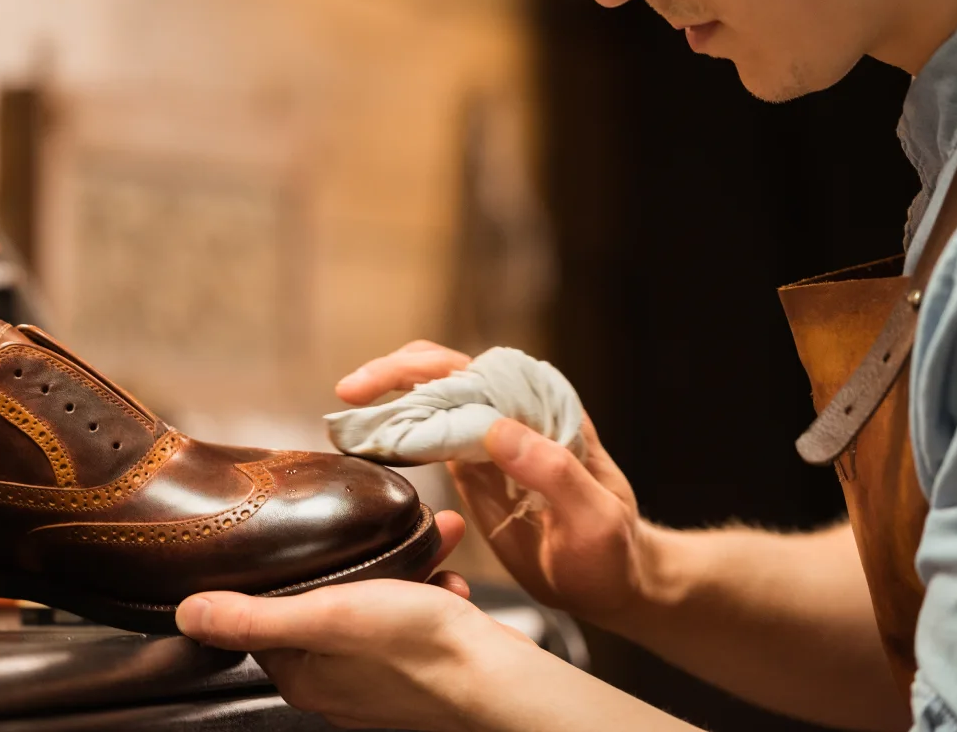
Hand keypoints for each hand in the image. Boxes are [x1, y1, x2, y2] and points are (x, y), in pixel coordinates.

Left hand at [175, 511, 536, 731]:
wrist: (500, 682)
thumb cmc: (418, 648)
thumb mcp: (325, 615)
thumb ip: (255, 616)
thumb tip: (188, 615)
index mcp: (303, 676)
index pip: (265, 619)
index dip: (284, 573)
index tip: (302, 537)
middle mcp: (337, 684)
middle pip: (324, 607)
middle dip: (353, 563)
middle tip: (376, 533)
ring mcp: (381, 679)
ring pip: (376, 606)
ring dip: (399, 569)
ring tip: (424, 540)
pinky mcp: (421, 669)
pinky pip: (414, 619)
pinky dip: (429, 589)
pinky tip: (445, 572)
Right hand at [337, 341, 654, 629]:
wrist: (612, 582)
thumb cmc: (612, 553)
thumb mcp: (595, 519)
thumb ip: (553, 473)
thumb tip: (495, 428)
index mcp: (546, 411)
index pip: (481, 372)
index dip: (430, 373)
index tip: (387, 389)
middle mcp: (514, 412)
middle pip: (446, 373)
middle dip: (394, 374)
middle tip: (350, 394)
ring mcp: (490, 438)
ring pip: (430, 399)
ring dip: (385, 402)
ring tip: (344, 421)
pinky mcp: (472, 466)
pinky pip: (428, 435)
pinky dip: (394, 433)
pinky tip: (365, 444)